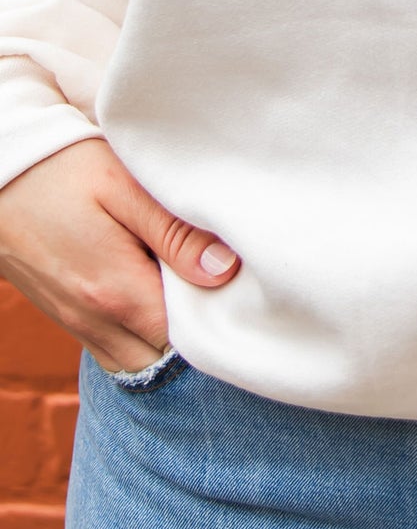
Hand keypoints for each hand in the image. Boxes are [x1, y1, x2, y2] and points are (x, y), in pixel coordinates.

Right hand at [0, 137, 240, 372]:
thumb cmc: (65, 171)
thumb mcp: (126, 189)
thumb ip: (175, 233)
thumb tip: (224, 271)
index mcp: (115, 293)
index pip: (187, 337)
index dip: (220, 316)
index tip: (240, 286)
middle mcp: (93, 321)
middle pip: (164, 356)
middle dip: (197, 333)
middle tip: (220, 287)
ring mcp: (76, 322)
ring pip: (137, 357)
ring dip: (167, 334)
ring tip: (189, 288)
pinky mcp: (66, 314)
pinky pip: (113, 346)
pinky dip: (140, 331)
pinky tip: (157, 290)